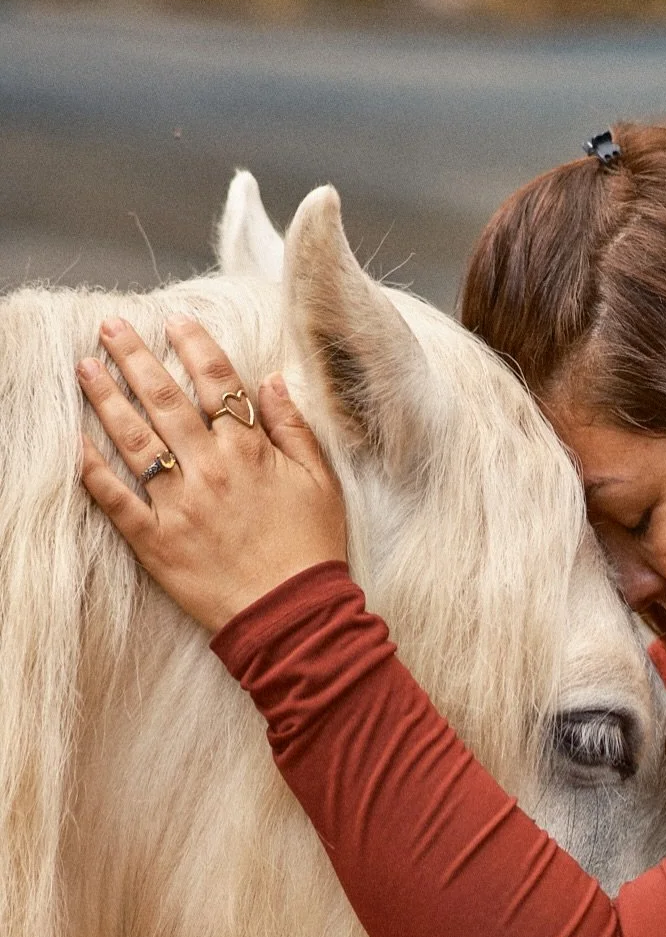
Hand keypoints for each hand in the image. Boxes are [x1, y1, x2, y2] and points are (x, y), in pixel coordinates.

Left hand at [79, 315, 348, 632]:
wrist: (294, 615)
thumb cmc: (311, 550)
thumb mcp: (320, 482)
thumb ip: (293, 428)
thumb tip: (271, 382)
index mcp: (249, 452)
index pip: (217, 383)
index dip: (195, 346)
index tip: (175, 321)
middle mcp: (208, 469)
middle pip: (164, 400)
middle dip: (134, 357)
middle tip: (109, 327)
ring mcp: (177, 505)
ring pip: (134, 440)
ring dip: (105, 399)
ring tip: (84, 368)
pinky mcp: (156, 541)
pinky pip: (115, 500)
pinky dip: (92, 472)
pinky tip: (74, 444)